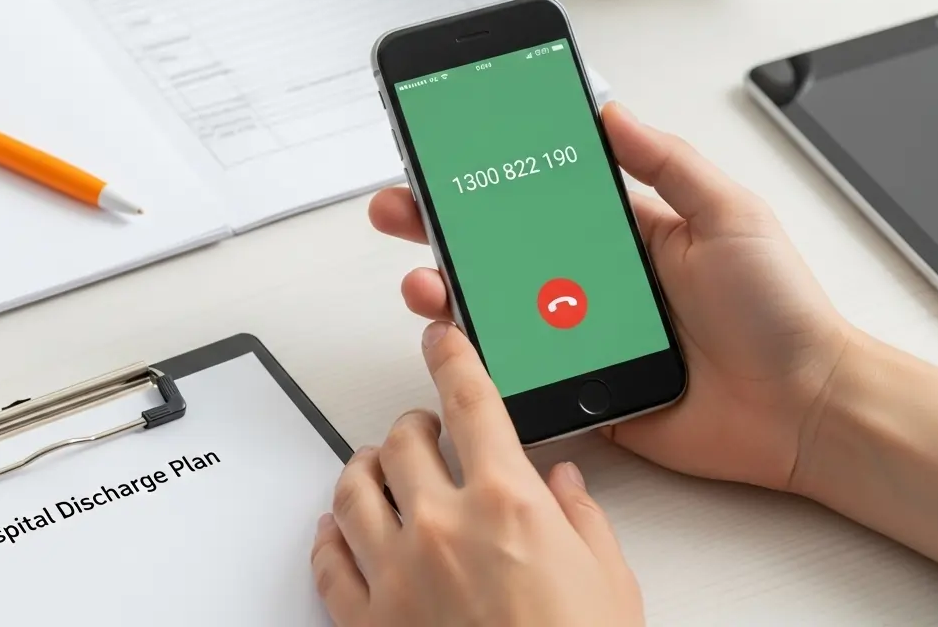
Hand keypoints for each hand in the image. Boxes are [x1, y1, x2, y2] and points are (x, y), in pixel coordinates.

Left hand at [311, 323, 642, 625]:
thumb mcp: (609, 582)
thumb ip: (583, 519)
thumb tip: (565, 484)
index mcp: (506, 503)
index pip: (470, 400)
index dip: (452, 357)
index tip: (441, 339)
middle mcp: (441, 526)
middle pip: (400, 440)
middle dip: (411, 425)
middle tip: (422, 430)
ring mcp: (396, 573)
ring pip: (351, 489)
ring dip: (363, 470)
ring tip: (377, 471)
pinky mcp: (365, 621)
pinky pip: (328, 559)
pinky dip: (329, 536)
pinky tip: (340, 531)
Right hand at [369, 102, 853, 491]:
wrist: (804, 408)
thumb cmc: (780, 312)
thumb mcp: (728, 213)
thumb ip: (666, 162)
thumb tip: (609, 111)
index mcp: (625, 234)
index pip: (540, 197)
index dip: (489, 177)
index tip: (444, 155)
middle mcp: (594, 283)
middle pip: (500, 250)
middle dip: (441, 226)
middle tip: (401, 209)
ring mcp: (582, 337)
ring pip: (496, 310)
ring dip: (448, 290)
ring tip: (425, 280)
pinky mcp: (581, 389)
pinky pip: (517, 374)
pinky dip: (479, 359)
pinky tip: (456, 339)